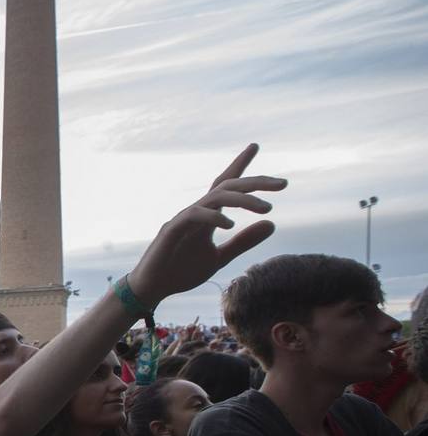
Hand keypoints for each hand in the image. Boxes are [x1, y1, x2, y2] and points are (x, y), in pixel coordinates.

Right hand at [128, 144, 286, 306]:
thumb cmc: (181, 272)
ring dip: (243, 199)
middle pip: (227, 186)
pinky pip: (195, 215)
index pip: (226, 185)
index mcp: (207, 216)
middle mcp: (196, 212)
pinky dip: (214, 217)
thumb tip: (272, 223)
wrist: (152, 289)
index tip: (254, 146)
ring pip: (215, 197)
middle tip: (283, 184)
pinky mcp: (172, 230)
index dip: (240, 165)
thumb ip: (244, 241)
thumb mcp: (220, 258)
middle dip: (255, 182)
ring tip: (266, 209)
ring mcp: (183, 219)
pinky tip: (231, 224)